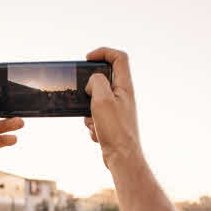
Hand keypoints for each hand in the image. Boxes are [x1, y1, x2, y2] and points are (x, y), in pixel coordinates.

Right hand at [83, 47, 142, 169]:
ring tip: (95, 122)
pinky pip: (95, 115)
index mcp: (125, 86)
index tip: (87, 59)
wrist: (122, 158)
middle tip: (85, 98)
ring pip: (96, 99)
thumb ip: (96, 82)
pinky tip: (98, 134)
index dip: (103, 52)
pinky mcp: (111, 122)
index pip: (119, 57)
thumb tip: (92, 81)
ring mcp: (117, 109)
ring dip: (88, 110)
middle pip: (103, 79)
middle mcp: (123, 95)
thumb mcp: (102, 100)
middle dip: (89, 89)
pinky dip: (92, 123)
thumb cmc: (115, 130)